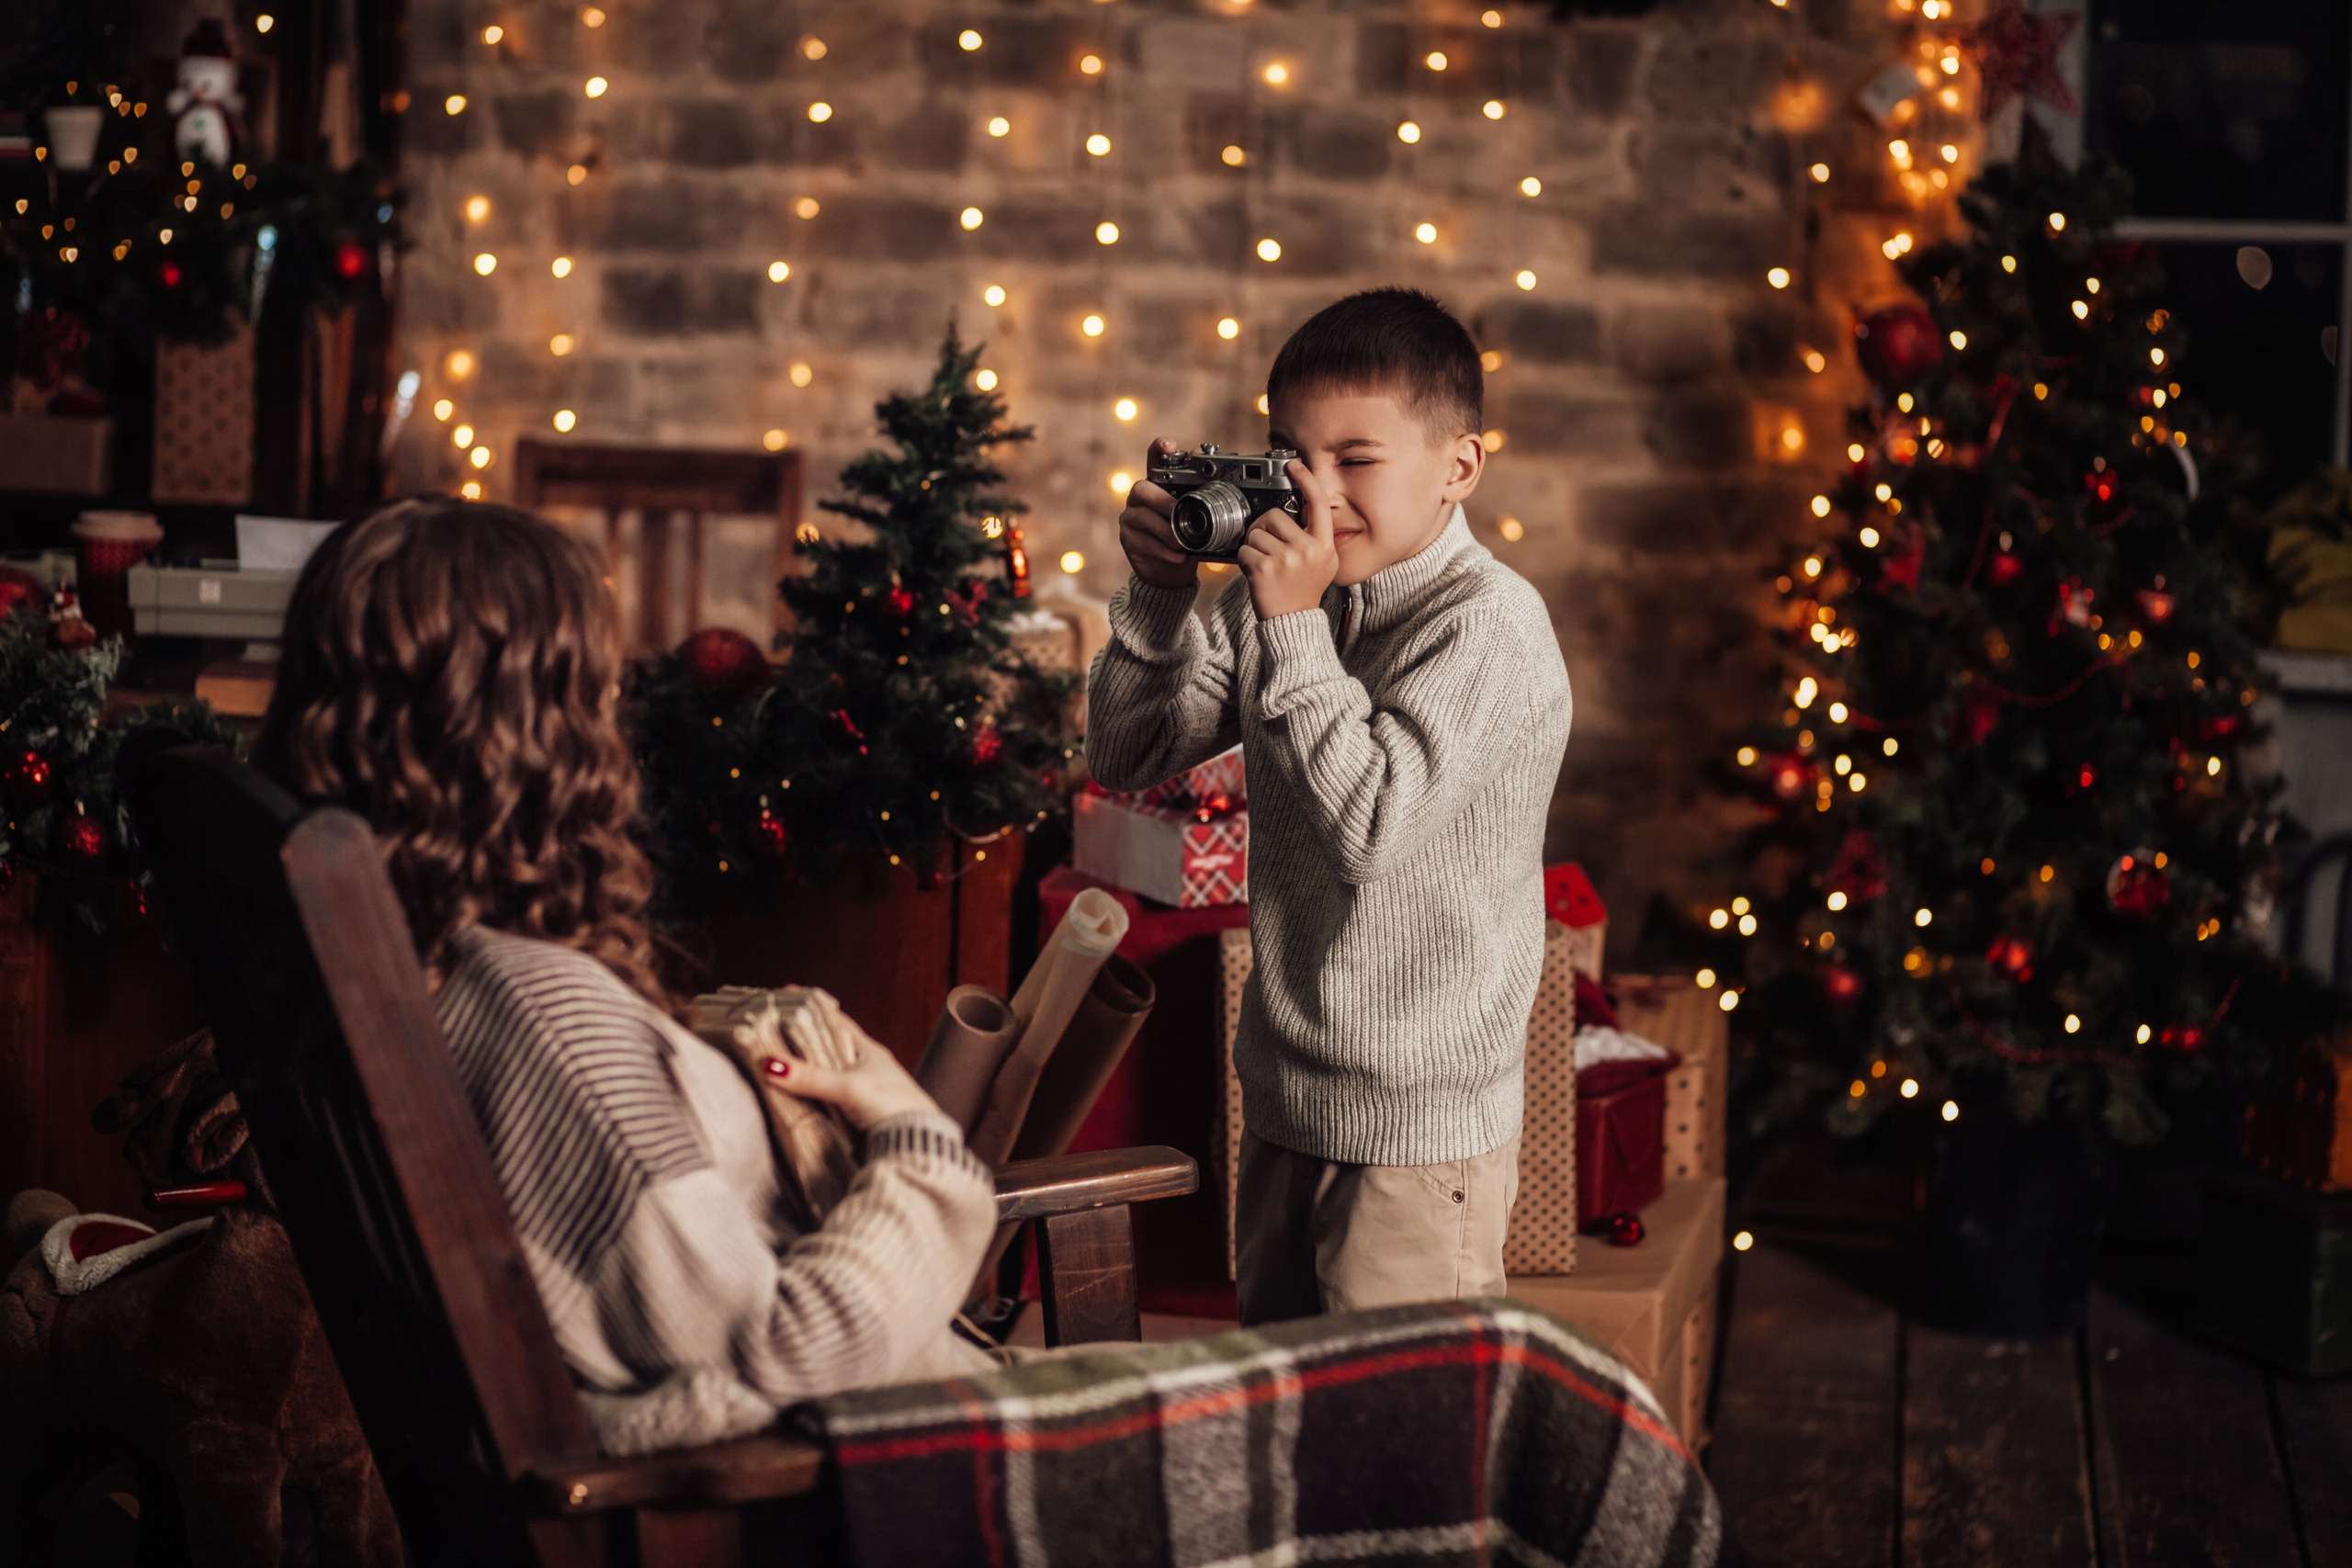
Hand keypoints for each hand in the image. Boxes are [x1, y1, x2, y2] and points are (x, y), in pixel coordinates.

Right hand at [767, 1022, 942, 1130]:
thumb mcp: (847, 1087)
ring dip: (812, 1069)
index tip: (790, 996)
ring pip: (833, 1072)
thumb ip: (810, 1078)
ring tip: (784, 1064)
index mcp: (870, 1051)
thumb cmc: (891, 1106)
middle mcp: (870, 1067)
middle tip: (777, 1031)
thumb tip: (771, 1064)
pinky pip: (835, 1096)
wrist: (917, 1142)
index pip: (837, 1022)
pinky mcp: (866, 1111)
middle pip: (832, 1046)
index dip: (814, 1009)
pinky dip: (819, 1093)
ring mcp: (869, 1089)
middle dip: (806, 1040)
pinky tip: (805, 1096)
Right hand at [1117, 437, 1198, 591]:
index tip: (1169, 445)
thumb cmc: (1185, 536)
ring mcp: (1130, 518)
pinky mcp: (1128, 539)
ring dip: (1164, 530)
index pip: (1154, 458)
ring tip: (1181, 542)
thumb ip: (1200, 491)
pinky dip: (1162, 550)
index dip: (1159, 447)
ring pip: (1142, 517)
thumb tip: (1207, 465)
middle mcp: (1140, 497)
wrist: (1171, 570)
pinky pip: (1142, 542)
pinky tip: (1178, 556)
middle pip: (1142, 489)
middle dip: (1162, 501)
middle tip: (1178, 511)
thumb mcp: (1197, 514)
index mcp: (1158, 484)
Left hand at [1237, 459, 1337, 620]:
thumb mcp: (1324, 562)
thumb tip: (1304, 507)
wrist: (1293, 622)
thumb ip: (1317, 536)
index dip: (1306, 480)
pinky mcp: (1264, 568)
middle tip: (1269, 548)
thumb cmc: (1304, 591)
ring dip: (1254, 546)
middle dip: (1265, 528)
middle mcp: (1308, 549)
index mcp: (1324, 544)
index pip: (1318, 504)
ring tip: (1265, 564)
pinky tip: (1257, 574)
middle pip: (1276, 516)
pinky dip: (1245, 560)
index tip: (1293, 464)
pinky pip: (1245, 550)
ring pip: (1256, 532)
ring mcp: (1286, 559)